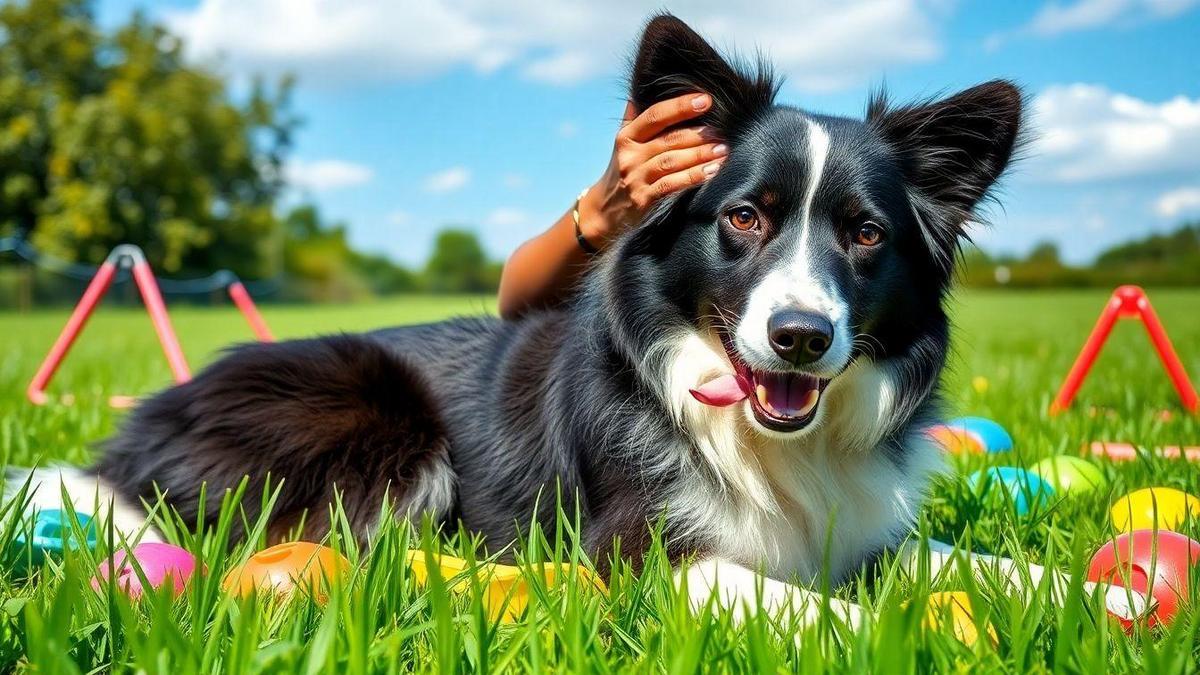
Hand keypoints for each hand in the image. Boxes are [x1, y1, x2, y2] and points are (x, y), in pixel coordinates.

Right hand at [578, 92, 726, 247]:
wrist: (605, 210)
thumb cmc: (625, 168)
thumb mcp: (626, 141)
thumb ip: (637, 115)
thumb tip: (646, 82)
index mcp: (626, 136)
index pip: (654, 115)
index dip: (680, 106)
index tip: (705, 100)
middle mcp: (629, 156)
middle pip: (668, 140)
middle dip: (698, 134)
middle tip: (723, 130)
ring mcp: (635, 178)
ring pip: (672, 162)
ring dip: (700, 155)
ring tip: (723, 150)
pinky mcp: (643, 199)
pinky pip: (671, 185)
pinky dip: (693, 177)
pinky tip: (712, 171)